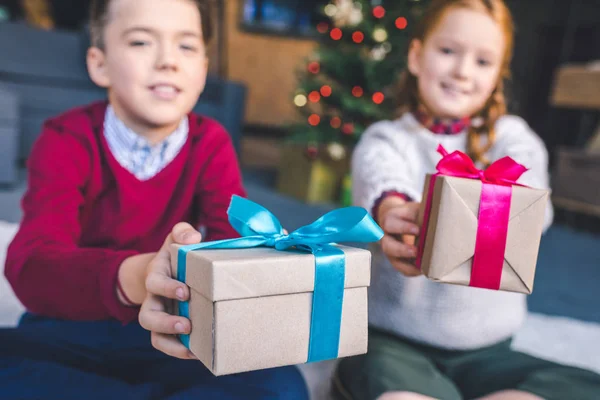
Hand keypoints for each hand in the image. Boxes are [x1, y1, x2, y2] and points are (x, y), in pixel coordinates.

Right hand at [138, 222, 201, 358]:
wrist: (168, 269)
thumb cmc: (177, 253)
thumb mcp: (178, 237)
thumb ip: (183, 232)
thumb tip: (192, 238)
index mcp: (156, 275)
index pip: (154, 282)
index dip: (167, 288)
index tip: (185, 291)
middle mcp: (153, 299)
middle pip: (147, 316)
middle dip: (166, 322)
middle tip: (187, 324)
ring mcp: (159, 315)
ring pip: (154, 335)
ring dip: (171, 343)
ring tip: (192, 346)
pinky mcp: (168, 327)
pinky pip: (166, 344)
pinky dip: (179, 351)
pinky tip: (197, 353)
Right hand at [378, 197, 421, 276]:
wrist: (404, 220)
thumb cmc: (415, 213)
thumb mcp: (418, 208)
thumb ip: (425, 212)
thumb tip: (442, 218)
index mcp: (390, 219)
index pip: (390, 223)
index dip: (404, 228)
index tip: (418, 230)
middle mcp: (386, 235)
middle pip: (387, 245)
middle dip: (401, 250)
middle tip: (416, 251)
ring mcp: (390, 249)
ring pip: (393, 259)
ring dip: (407, 263)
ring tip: (420, 265)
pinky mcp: (397, 260)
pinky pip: (402, 268)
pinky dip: (412, 270)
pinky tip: (423, 270)